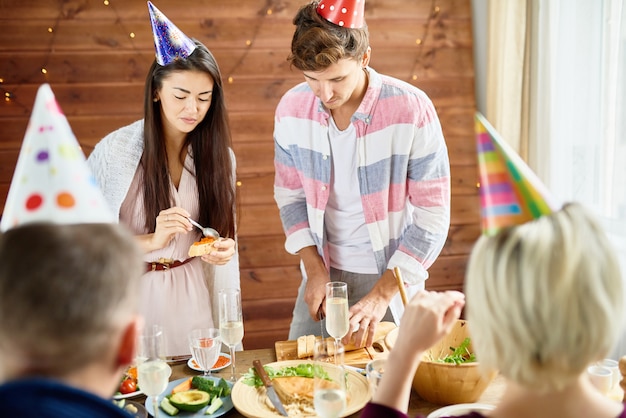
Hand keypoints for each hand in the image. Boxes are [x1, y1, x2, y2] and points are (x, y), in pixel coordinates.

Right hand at [151, 207, 192, 249]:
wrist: (157, 241)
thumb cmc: (166, 232)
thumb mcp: (172, 224)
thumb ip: (178, 220)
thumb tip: (189, 220)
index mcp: (163, 213)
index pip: (175, 209)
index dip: (183, 211)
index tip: (189, 216)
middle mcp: (161, 217)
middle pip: (176, 215)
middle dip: (185, 220)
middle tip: (190, 224)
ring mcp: (161, 224)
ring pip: (176, 222)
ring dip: (185, 226)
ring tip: (188, 229)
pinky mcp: (163, 230)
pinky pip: (176, 228)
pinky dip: (182, 230)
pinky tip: (185, 232)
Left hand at [200, 237, 235, 264]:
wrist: (222, 247)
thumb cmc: (220, 242)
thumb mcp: (217, 237)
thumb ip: (213, 237)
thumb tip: (208, 235)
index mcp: (231, 243)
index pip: (227, 244)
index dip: (221, 245)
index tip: (215, 244)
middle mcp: (231, 251)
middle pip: (225, 254)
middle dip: (217, 254)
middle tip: (211, 253)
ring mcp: (228, 257)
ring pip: (220, 260)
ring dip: (211, 258)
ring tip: (204, 255)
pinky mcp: (224, 262)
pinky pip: (217, 263)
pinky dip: (210, 261)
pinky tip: (205, 258)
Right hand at [298, 246, 329, 320]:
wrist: (315, 270)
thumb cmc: (323, 280)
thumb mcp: (328, 292)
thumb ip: (327, 304)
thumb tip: (328, 314)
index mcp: (313, 300)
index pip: (314, 316)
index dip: (319, 318)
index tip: (325, 316)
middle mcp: (308, 300)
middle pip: (313, 312)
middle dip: (320, 312)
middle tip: (327, 306)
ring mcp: (306, 297)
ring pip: (312, 307)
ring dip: (318, 306)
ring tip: (325, 299)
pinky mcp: (306, 294)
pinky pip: (311, 302)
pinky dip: (316, 301)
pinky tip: (321, 295)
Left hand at [343, 292, 388, 347]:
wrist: (379, 295)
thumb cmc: (368, 301)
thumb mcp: (358, 306)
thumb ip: (352, 314)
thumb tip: (345, 324)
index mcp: (353, 309)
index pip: (344, 319)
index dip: (340, 327)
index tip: (337, 335)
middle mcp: (359, 313)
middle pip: (351, 324)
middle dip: (347, 335)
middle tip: (344, 342)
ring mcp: (368, 316)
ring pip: (362, 328)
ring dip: (358, 338)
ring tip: (356, 345)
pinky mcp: (375, 319)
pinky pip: (372, 330)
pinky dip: (370, 338)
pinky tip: (368, 344)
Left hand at [371, 290, 463, 410]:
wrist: (405, 349)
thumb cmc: (425, 343)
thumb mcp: (443, 330)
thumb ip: (452, 313)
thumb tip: (458, 301)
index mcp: (433, 309)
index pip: (448, 296)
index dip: (456, 296)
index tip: (461, 297)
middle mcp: (423, 304)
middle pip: (440, 295)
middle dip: (446, 300)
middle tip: (453, 306)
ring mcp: (414, 304)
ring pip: (430, 295)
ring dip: (436, 299)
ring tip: (439, 312)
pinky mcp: (408, 306)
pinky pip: (420, 296)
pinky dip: (426, 300)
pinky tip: (428, 310)